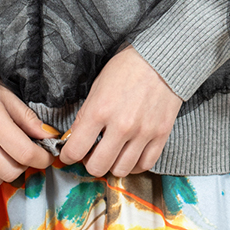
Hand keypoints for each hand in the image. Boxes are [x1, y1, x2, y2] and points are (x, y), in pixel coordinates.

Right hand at [0, 50, 54, 185]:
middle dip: (25, 165)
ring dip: (4, 170)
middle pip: (10, 172)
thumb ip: (26, 117)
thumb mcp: (3, 91)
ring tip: (6, 153)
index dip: (42, 159)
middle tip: (27, 153)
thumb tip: (47, 136)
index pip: (25, 153)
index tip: (47, 156)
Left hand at [59, 46, 182, 176]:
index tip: (70, 154)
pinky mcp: (161, 134)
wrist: (161, 59)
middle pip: (98, 167)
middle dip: (90, 163)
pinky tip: (131, 154)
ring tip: (112, 154)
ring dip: (113, 165)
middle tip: (92, 154)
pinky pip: (146, 164)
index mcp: (100, 110)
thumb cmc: (127, 68)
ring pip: (121, 170)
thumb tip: (75, 138)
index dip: (68, 156)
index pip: (75, 150)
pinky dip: (135, 165)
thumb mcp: (98, 86)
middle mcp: (121, 126)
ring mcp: (143, 132)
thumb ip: (86, 115)